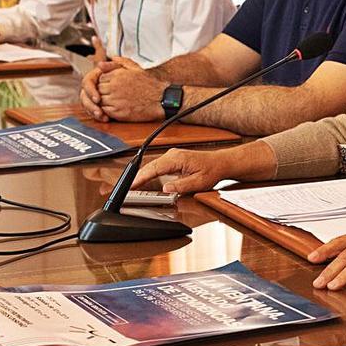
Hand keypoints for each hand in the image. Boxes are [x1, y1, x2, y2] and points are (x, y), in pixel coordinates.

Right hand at [79, 38, 111, 120]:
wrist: (127, 83)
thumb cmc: (118, 70)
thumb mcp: (112, 60)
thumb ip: (103, 50)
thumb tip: (95, 38)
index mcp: (92, 77)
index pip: (87, 83)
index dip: (91, 91)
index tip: (98, 98)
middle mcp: (90, 87)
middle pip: (84, 97)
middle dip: (91, 105)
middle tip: (100, 112)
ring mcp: (92, 96)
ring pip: (87, 105)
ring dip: (94, 112)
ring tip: (103, 116)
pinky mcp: (96, 104)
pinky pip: (93, 111)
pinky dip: (98, 115)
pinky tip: (105, 118)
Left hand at [96, 62, 165, 121]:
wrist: (163, 99)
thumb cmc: (151, 84)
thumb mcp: (136, 68)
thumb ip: (118, 63)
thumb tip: (102, 64)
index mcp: (117, 75)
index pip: (99, 78)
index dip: (105, 83)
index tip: (113, 86)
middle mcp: (114, 87)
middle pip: (98, 90)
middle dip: (103, 92)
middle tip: (114, 94)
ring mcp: (115, 100)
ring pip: (100, 101)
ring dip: (105, 102)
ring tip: (117, 101)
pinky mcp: (118, 112)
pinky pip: (105, 111)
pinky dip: (108, 110)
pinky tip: (118, 107)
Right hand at [132, 140, 276, 192]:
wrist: (220, 163)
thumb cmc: (212, 170)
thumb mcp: (199, 182)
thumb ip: (181, 186)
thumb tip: (166, 189)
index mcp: (177, 159)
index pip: (154, 168)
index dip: (140, 178)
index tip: (130, 185)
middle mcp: (172, 155)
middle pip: (149, 167)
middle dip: (136, 178)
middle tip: (124, 189)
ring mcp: (172, 156)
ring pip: (151, 166)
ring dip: (141, 176)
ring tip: (130, 187)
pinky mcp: (172, 160)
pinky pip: (156, 167)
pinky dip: (148, 174)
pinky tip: (142, 181)